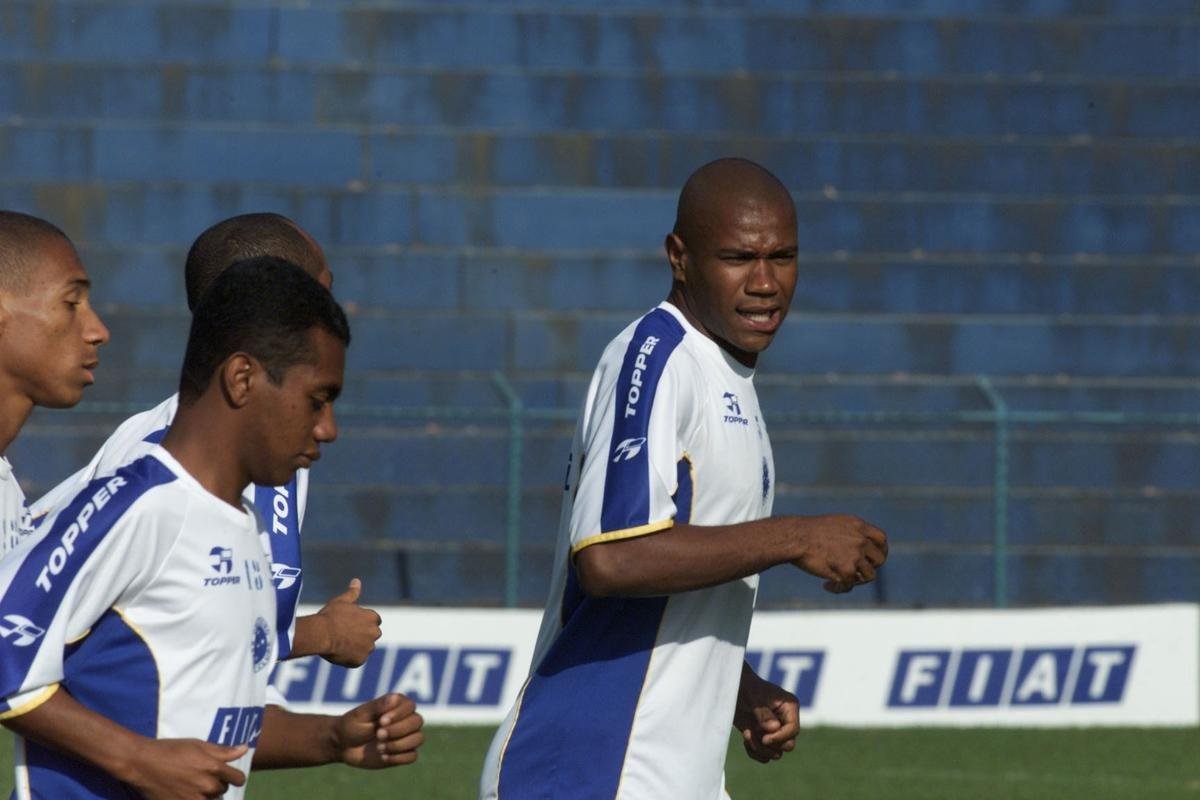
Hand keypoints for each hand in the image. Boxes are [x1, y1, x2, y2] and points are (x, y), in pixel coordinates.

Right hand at [123, 739, 246, 798]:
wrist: (142, 763)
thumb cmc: (171, 750)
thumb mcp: (198, 745)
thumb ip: (223, 751)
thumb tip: (245, 749)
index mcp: (214, 768)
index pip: (238, 779)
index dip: (235, 777)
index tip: (228, 775)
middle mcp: (207, 786)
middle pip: (222, 791)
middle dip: (216, 785)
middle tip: (201, 777)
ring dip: (206, 796)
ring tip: (192, 786)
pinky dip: (194, 799)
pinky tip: (185, 793)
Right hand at [310, 578, 382, 666]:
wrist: (320, 634)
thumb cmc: (330, 616)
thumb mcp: (342, 601)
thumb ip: (352, 593)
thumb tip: (356, 581)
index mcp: (372, 618)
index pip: (374, 620)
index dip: (362, 622)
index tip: (351, 623)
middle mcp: (374, 633)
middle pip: (371, 635)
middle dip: (362, 635)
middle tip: (344, 634)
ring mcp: (368, 648)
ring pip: (365, 648)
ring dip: (357, 647)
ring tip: (340, 643)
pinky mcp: (360, 660)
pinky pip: (357, 660)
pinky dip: (350, 658)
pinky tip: (338, 652)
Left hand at [334, 693, 423, 768]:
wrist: (343, 745)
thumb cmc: (352, 725)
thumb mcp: (361, 714)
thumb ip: (378, 706)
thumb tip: (395, 698)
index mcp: (397, 705)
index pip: (410, 706)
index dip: (399, 714)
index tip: (381, 721)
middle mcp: (405, 719)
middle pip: (417, 722)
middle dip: (398, 730)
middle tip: (378, 734)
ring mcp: (406, 737)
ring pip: (418, 739)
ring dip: (398, 745)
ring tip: (379, 747)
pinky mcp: (403, 753)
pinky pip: (412, 756)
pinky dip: (398, 757)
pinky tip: (383, 756)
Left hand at [732, 671, 798, 763]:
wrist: (731, 688)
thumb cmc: (744, 687)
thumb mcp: (753, 698)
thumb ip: (763, 713)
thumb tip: (774, 728)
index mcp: (789, 707)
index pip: (793, 730)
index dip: (780, 737)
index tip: (764, 739)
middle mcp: (786, 720)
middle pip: (788, 745)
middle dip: (770, 745)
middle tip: (754, 735)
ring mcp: (776, 730)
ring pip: (776, 753)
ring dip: (760, 749)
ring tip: (747, 735)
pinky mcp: (764, 737)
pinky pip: (766, 756)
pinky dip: (755, 752)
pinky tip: (746, 738)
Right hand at [789, 514, 887, 593]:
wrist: (795, 537)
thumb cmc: (806, 533)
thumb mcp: (833, 525)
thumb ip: (849, 535)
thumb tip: (857, 553)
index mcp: (857, 525)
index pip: (881, 539)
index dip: (880, 551)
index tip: (872, 559)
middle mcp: (860, 539)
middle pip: (880, 559)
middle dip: (869, 568)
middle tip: (855, 573)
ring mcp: (856, 554)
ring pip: (869, 576)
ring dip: (856, 581)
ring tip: (840, 580)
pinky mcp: (848, 569)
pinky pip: (850, 585)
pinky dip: (838, 588)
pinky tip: (826, 585)